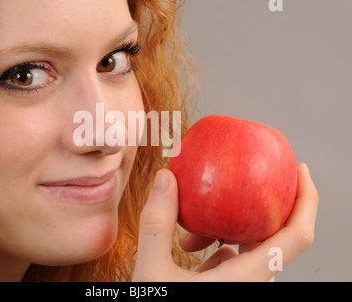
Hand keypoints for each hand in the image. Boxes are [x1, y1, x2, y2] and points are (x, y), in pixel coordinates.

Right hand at [132, 163, 317, 280]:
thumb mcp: (152, 273)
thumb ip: (158, 224)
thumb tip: (167, 179)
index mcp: (246, 280)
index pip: (297, 237)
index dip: (307, 200)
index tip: (299, 169)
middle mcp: (252, 285)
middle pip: (276, 238)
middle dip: (256, 210)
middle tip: (244, 183)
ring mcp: (241, 290)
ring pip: (251, 251)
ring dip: (226, 232)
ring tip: (188, 235)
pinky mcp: (228, 291)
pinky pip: (236, 263)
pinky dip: (219, 249)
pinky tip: (193, 249)